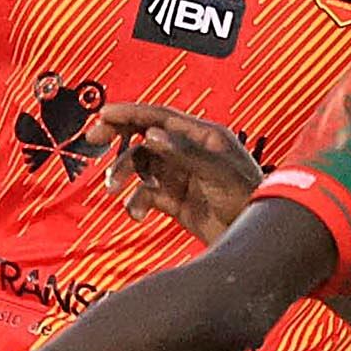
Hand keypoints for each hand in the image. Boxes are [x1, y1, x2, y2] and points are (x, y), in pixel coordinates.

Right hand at [96, 101, 264, 239]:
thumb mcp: (218, 172)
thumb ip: (184, 153)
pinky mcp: (176, 202)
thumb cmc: (250, 199)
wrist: (258, 238)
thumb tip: (152, 135)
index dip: (131, 113)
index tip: (103, 114)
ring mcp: (181, 176)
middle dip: (118, 136)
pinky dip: (136, 202)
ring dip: (123, 173)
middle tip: (93, 138)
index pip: (160, 116)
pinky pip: (146, 195)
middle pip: (145, 135)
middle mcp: (189, 152)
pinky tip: (136, 213)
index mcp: (203, 136)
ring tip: (112, 187)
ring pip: (141, 166)